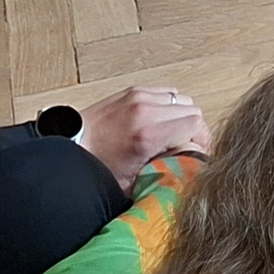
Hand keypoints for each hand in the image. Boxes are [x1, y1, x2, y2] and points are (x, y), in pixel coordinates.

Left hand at [74, 86, 208, 178]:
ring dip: (182, 117)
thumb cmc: (96, 167)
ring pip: (182, 99)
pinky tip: (160, 123)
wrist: (70, 146)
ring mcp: (139, 96)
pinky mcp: (133, 90)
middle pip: (193, 110)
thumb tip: (191, 169)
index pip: (196, 124)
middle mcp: (145, 109)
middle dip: (194, 131)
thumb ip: (166, 173)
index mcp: (147, 134)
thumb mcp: (133, 182)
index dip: (202, 141)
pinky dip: (169, 106)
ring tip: (172, 135)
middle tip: (186, 148)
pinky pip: (166, 92)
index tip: (198, 154)